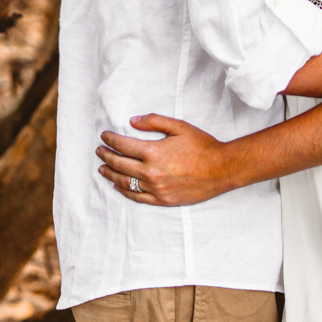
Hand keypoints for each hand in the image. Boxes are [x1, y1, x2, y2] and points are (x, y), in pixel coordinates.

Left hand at [94, 114, 234, 206]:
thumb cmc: (202, 145)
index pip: (122, 145)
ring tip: (101, 168)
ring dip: (110, 174)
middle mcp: (151, 172)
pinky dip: (124, 191)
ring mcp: (156, 189)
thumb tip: (133, 121)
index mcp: (153, 152)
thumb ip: (154, 121)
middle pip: (119, 164)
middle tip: (99, 150)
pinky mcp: (163, 200)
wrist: (222, 169)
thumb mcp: (178, 126)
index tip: (104, 136)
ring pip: (125, 182)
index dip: (110, 139)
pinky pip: (138, 197)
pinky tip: (117, 186)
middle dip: (106, 156)